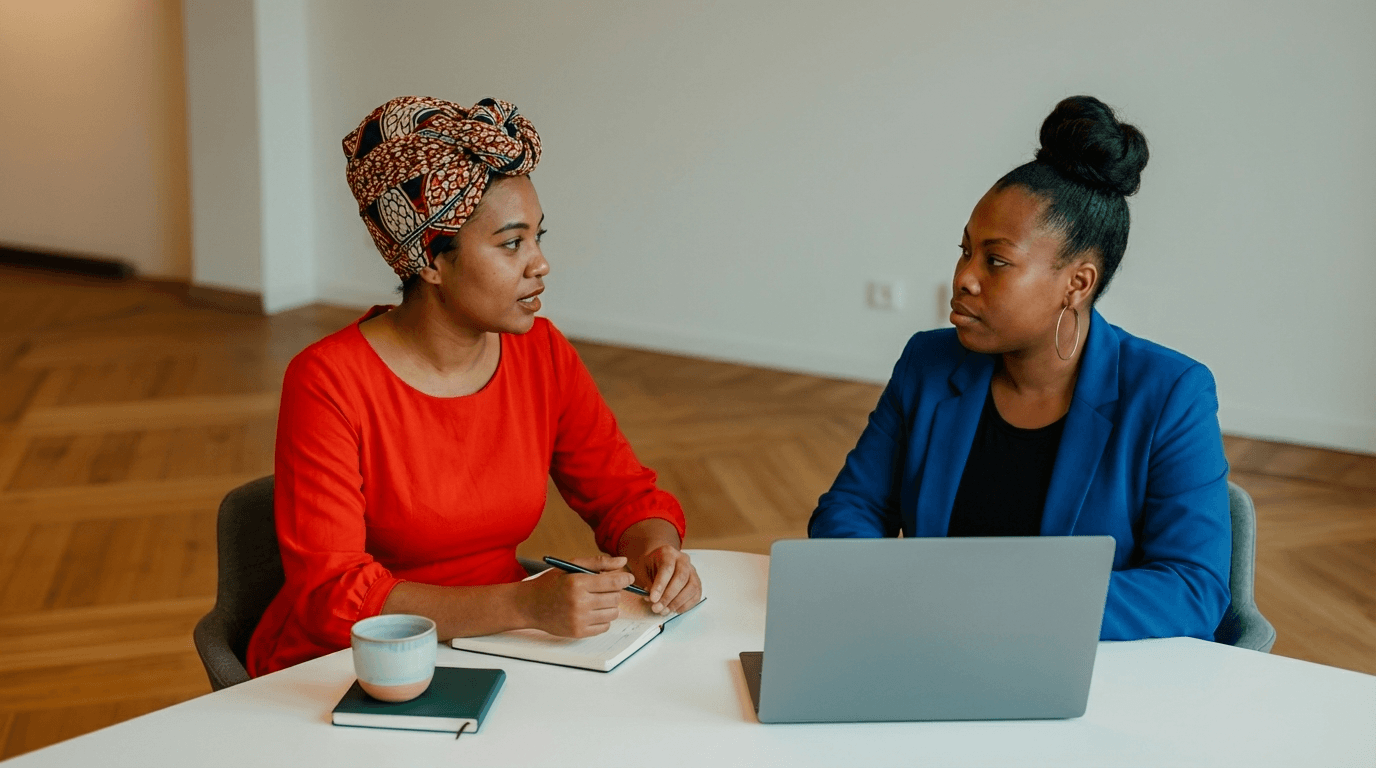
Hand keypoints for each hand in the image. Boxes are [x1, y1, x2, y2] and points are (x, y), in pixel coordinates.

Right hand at [519, 555, 633, 636]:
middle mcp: (579, 602)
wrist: (530, 605)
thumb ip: (599, 563)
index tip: (628, 578)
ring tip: (597, 600)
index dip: (625, 579)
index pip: (613, 582)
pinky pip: (604, 627)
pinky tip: (591, 612)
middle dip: (614, 592)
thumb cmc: (551, 583)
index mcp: (577, 583)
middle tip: (603, 588)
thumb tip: (623, 561)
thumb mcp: (571, 566)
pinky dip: (602, 619)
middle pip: (615, 598)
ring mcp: (578, 619)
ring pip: (613, 613)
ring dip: (609, 606)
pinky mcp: (578, 632)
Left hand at [629, 546, 701, 614]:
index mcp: (668, 553)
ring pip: (691, 587)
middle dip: (668, 596)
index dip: (660, 585)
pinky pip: (696, 595)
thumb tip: (652, 599)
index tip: (653, 599)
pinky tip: (675, 610)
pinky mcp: (697, 582)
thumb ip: (647, 583)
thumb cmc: (649, 566)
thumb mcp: (642, 570)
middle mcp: (683, 560)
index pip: (667, 568)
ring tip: (664, 611)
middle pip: (681, 578)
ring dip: (677, 602)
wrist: (657, 562)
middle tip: (657, 608)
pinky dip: (686, 605)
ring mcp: (692, 570)